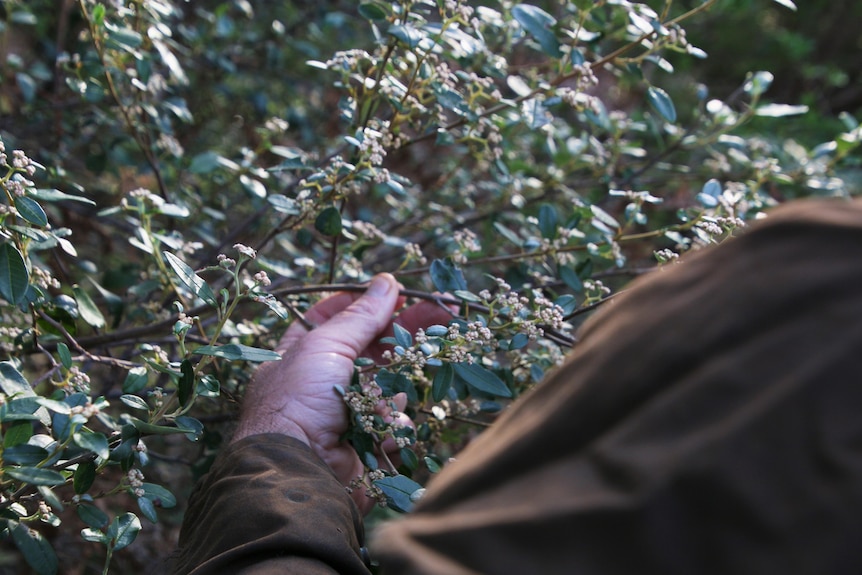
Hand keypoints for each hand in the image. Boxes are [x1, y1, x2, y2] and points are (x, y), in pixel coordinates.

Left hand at [233, 273, 450, 512]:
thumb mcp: (324, 345)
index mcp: (306, 350)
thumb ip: (361, 315)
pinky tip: (378, 432)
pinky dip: (390, 426)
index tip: (398, 292)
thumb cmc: (297, 399)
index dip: (368, 303)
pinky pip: (395, 424)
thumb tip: (387, 282)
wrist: (295, 466)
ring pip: (392, 388)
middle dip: (407, 334)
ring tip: (378, 406)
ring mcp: (349, 411)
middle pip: (376, 348)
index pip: (339, 316)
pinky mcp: (367, 440)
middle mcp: (327, 378)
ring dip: (390, 395)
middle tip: (444, 312)